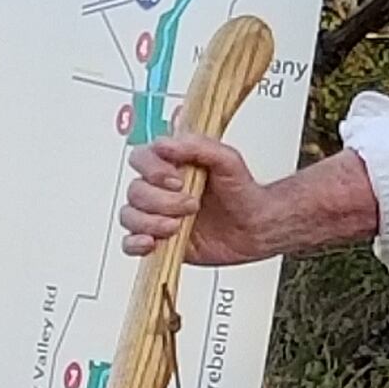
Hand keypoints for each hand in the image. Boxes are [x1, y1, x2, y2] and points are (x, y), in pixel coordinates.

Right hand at [119, 134, 276, 264]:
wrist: (258, 227)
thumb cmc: (243, 192)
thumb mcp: (227, 160)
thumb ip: (197, 146)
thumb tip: (165, 144)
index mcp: (171, 164)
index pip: (141, 159)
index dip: (153, 170)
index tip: (177, 181)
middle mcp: (160, 188)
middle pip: (136, 191)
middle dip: (162, 201)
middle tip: (192, 205)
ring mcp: (158, 215)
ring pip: (130, 216)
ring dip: (150, 222)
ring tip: (177, 226)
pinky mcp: (160, 239)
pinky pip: (131, 243)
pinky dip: (135, 243)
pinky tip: (152, 242)